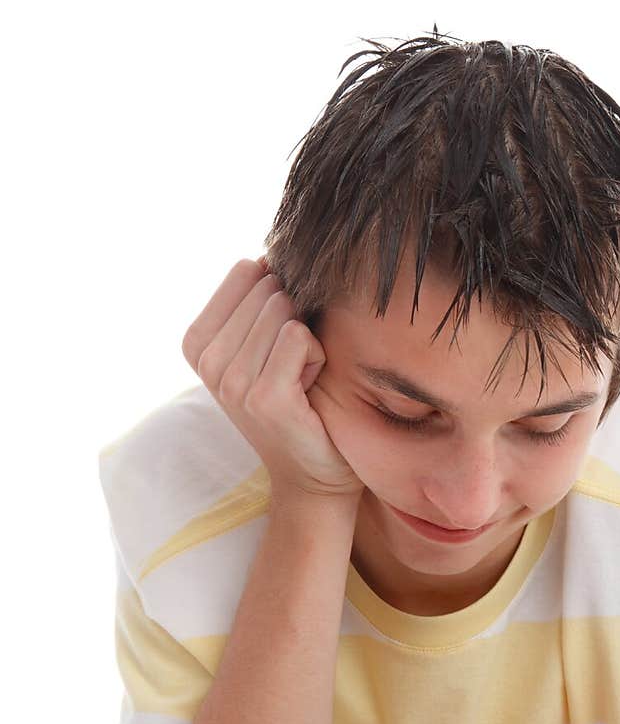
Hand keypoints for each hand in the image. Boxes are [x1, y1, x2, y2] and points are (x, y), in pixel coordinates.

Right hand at [181, 257, 364, 499]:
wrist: (315, 473)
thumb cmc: (299, 401)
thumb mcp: (266, 344)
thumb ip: (260, 297)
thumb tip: (271, 250)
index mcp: (198, 342)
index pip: (245, 272)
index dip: (279, 299)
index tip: (278, 346)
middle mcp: (208, 362)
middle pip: (269, 289)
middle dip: (296, 321)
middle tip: (294, 368)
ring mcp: (232, 382)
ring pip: (285, 309)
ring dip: (310, 341)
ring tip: (301, 380)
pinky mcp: (264, 398)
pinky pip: (300, 336)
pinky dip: (318, 357)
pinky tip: (310, 390)